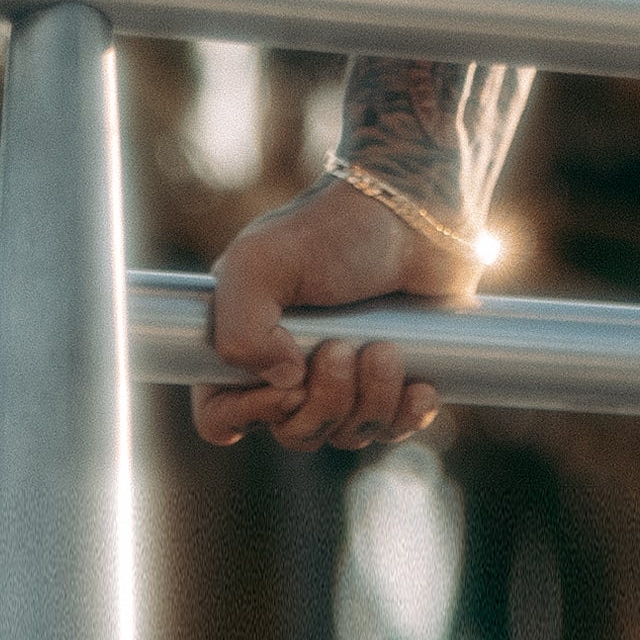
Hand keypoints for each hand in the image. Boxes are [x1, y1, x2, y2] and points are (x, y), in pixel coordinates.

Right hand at [194, 172, 479, 451]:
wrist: (414, 205)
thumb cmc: (333, 227)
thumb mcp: (260, 261)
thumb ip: (241, 328)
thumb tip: (284, 385)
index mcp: (245, 340)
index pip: (219, 416)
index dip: (247, 415)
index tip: (285, 381)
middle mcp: (290, 365)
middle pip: (293, 433)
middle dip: (323, 401)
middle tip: (343, 349)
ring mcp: (345, 375)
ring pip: (347, 434)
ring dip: (369, 400)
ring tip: (385, 347)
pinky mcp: (395, 377)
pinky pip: (395, 428)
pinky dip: (406, 414)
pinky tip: (419, 382)